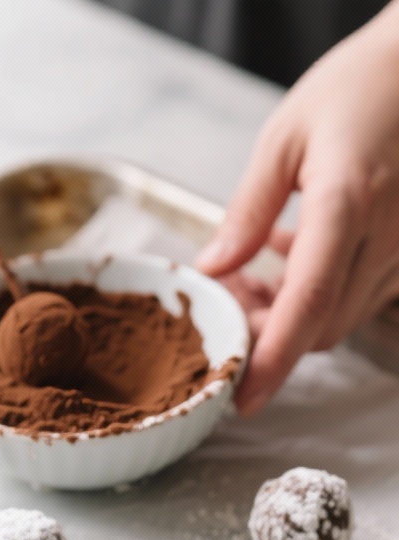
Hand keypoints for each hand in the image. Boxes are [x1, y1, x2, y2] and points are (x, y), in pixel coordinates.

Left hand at [196, 1, 398, 413]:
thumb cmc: (361, 86)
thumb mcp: (286, 137)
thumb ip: (247, 211)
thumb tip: (213, 269)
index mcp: (348, 202)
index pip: (308, 303)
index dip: (273, 359)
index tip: (243, 398)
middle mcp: (387, 235)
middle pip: (321, 326)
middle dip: (268, 332)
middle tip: (227, 300)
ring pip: (340, 317)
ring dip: (290, 314)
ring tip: (253, 271)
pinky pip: (360, 296)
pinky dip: (319, 295)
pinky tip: (293, 253)